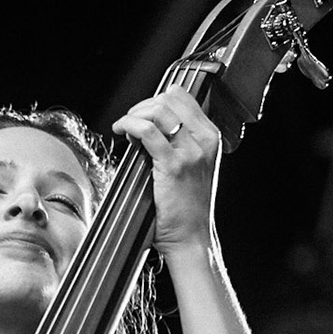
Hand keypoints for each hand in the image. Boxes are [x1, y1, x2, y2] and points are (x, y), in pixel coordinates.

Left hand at [111, 87, 218, 254]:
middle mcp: (204, 140)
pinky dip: (129, 124)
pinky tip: (122, 132)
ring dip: (134, 113)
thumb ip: (179, 141)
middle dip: (143, 105)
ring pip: (158, 110)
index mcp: (210, 137)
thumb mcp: (193, 165)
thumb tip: (150, 122)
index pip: (182, 97)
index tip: (143, 114)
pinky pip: (147, 131)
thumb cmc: (188, 207)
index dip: (157, 100)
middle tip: (130, 121)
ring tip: (125, 128)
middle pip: (169, 99)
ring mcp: (191, 152)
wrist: (191, 237)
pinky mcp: (173, 165)